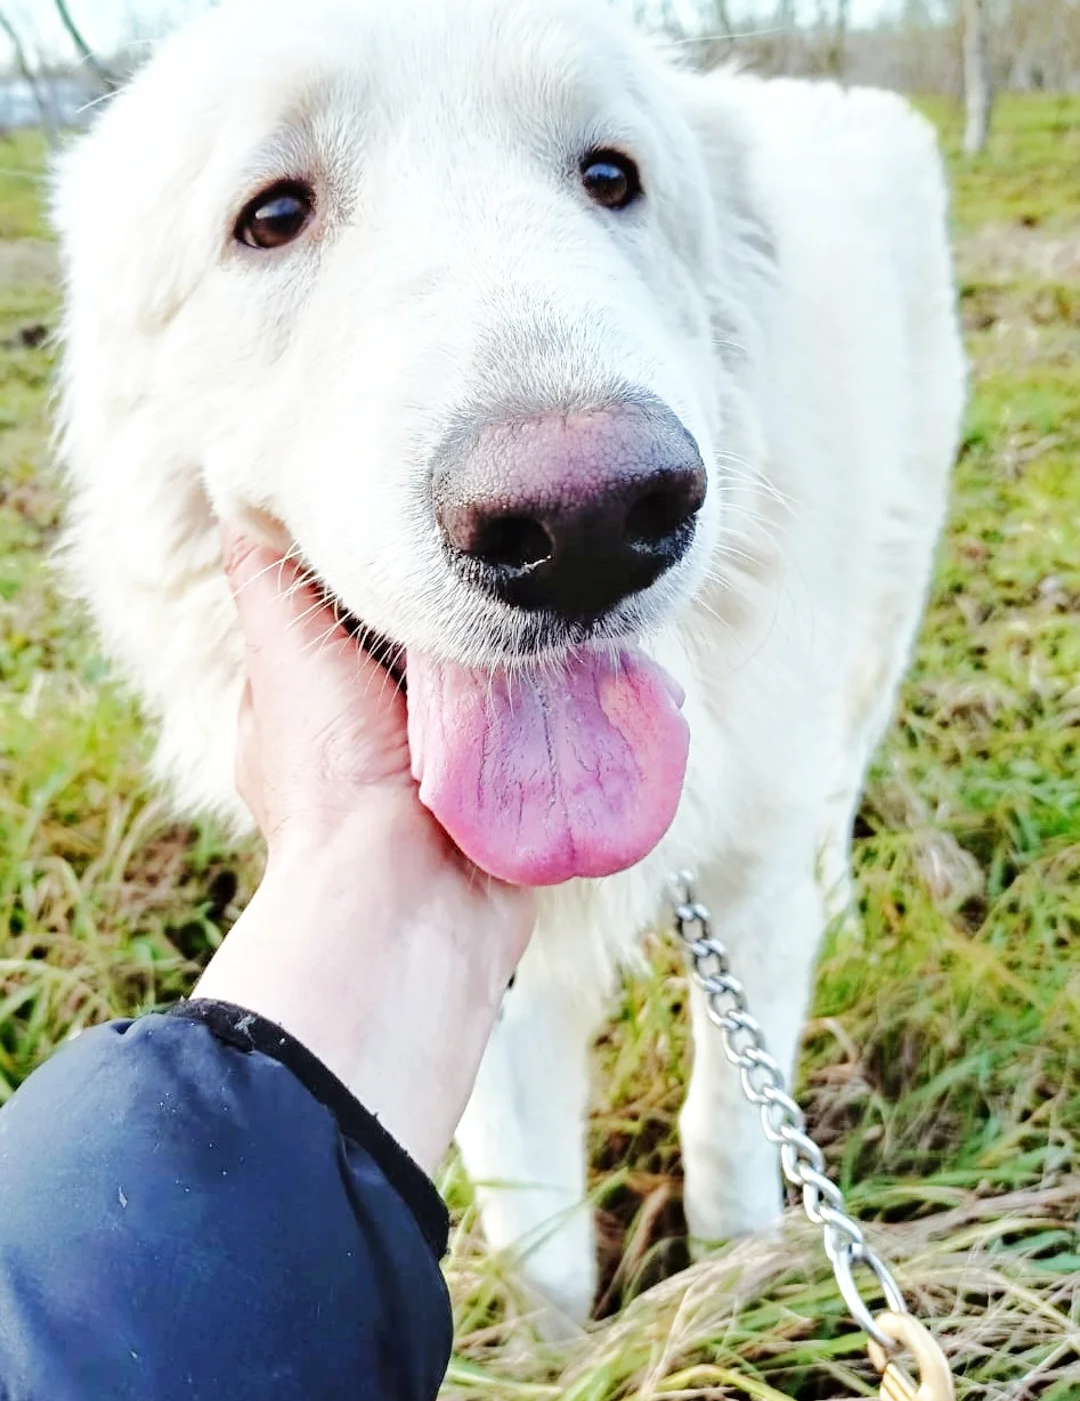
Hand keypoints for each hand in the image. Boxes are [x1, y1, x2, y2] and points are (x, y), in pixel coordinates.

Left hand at [193, 526, 535, 1172]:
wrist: (410, 904)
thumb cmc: (338, 782)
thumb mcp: (286, 655)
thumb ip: (271, 582)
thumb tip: (246, 496)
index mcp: (318, 703)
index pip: (357, 610)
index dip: (396, 566)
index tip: (441, 520)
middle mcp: (382, 735)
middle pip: (442, 642)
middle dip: (483, 610)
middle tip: (533, 557)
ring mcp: (453, 769)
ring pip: (506, 686)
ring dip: (543, 656)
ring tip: (584, 598)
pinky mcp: (513, 798)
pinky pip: (555, 738)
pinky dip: (582, 709)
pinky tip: (615, 668)